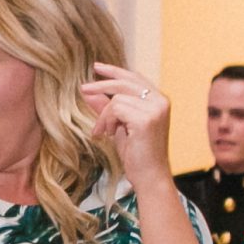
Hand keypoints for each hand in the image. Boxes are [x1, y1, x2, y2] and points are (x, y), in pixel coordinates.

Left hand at [80, 63, 171, 189]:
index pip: (134, 78)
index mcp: (158, 100)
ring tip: (102, 132)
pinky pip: (115, 108)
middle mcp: (160, 101)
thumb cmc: (136, 154)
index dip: (115, 71)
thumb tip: (89, 93)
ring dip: (104, 116)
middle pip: (125, 82)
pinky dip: (106, 121)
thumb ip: (107, 108)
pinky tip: (108, 134)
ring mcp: (155, 109)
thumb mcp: (118, 126)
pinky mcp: (146, 119)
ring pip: (117, 98)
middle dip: (101, 84)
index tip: (96, 67)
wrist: (149, 176)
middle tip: (83, 89)